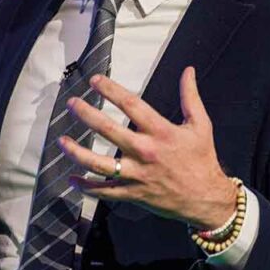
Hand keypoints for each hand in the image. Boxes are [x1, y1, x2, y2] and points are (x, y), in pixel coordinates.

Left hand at [58, 67, 236, 229]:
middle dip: (87, 115)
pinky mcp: (133, 193)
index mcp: (161, 132)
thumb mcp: (201, 125)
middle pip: (109, 130)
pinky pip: (105, 191)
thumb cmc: (202, 159)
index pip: (131, 104)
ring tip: (61, 141)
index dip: (111, 90)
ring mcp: (137, 174)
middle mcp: (146, 152)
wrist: (207, 199)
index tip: (95, 81)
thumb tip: (188, 70)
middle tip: (71, 104)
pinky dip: (87, 187)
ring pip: (100, 164)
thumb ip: (190, 96)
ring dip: (78, 152)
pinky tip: (72, 179)